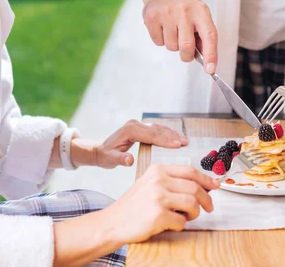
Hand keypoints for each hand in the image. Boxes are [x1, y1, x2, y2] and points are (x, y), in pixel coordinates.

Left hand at [71, 120, 187, 168]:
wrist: (100, 150)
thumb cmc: (105, 156)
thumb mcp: (110, 160)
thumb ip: (120, 159)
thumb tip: (129, 160)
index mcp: (130, 130)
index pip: (151, 135)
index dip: (165, 140)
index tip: (177, 145)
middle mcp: (135, 125)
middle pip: (157, 130)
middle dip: (172, 136)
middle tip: (184, 143)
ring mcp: (138, 125)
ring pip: (158, 128)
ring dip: (172, 134)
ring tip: (184, 140)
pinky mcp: (141, 128)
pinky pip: (157, 130)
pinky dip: (167, 134)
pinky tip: (176, 138)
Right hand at [106, 165, 219, 243]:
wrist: (112, 222)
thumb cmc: (134, 205)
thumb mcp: (149, 183)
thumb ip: (172, 181)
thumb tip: (202, 185)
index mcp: (157, 170)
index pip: (190, 171)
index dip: (206, 179)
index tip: (215, 186)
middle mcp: (158, 181)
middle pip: (194, 188)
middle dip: (206, 199)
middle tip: (208, 207)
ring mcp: (158, 198)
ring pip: (192, 204)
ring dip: (195, 213)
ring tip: (187, 217)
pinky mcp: (157, 216)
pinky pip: (182, 222)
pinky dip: (181, 225)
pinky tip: (171, 224)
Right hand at [118, 0, 217, 73]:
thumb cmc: (184, 6)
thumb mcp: (199, 15)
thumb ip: (203, 36)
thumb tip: (207, 60)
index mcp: (201, 11)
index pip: (209, 36)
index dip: (211, 54)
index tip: (210, 69)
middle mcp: (185, 11)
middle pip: (186, 46)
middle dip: (186, 55)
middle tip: (185, 51)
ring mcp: (167, 13)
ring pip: (171, 46)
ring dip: (172, 44)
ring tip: (172, 30)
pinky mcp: (152, 17)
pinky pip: (158, 42)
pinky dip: (161, 39)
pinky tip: (162, 27)